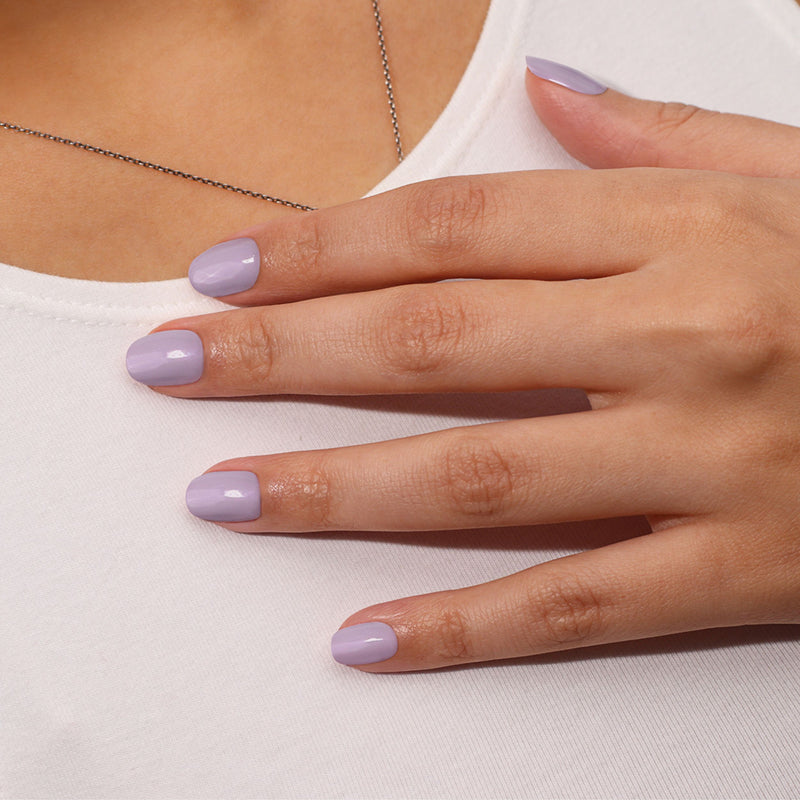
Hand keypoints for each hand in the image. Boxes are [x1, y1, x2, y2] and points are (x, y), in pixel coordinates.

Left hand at [126, 58, 799, 671]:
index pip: (451, 228)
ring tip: (221, 494)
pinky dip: (457, 629)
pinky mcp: (734, 571)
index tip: (226, 268)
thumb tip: (552, 87)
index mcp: (679, 229)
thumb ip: (656, 136)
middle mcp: (679, 336)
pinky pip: (569, 607)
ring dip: (330, 488)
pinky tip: (360, 639)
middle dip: (280, 351)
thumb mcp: (788, 175)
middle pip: (429, 340)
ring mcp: (704, 461)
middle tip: (173, 363)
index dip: (324, 246)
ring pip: (473, 477)